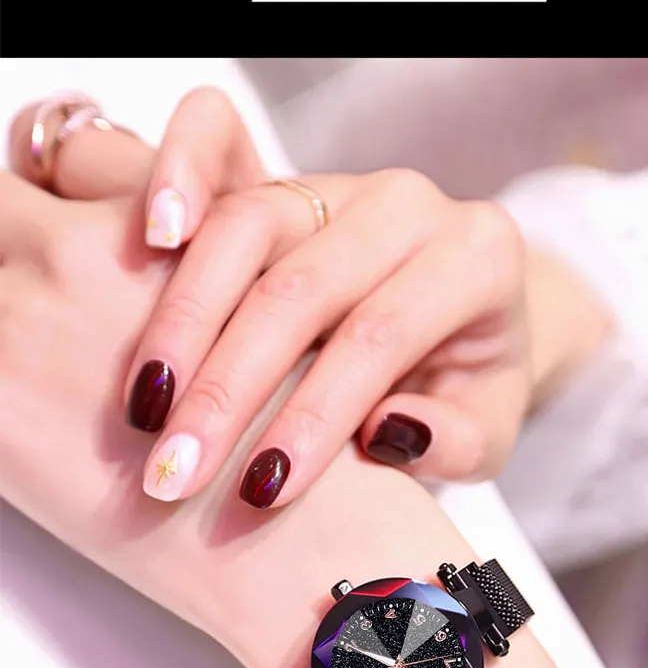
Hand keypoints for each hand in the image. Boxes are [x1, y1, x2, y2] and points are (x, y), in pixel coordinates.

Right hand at [12, 89, 535, 511]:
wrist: (461, 320)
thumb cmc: (471, 388)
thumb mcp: (487, 432)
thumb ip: (453, 440)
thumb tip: (388, 433)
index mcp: (475, 261)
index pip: (379, 336)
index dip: (314, 414)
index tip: (261, 489)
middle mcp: (407, 206)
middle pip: (300, 286)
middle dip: (229, 387)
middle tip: (177, 470)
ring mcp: (337, 187)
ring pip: (245, 230)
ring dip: (183, 323)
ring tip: (143, 409)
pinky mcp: (279, 186)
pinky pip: (216, 179)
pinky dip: (173, 209)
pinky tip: (140, 263)